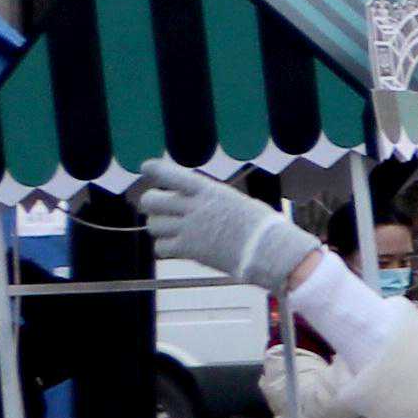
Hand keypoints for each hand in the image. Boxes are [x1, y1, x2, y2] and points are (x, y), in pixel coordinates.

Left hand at [133, 158, 329, 297]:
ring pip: (152, 224)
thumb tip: (189, 198)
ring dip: (159, 226)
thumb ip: (208, 198)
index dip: (154, 169)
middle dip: (152, 203)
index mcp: (208, 190)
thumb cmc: (260, 224)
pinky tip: (178, 247)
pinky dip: (166, 247)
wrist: (270, 249)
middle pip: (151, 201)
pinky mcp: (189, 250)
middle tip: (161, 209)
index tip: (147, 167)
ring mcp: (189, 229)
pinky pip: (161, 247)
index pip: (170, 174)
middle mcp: (194, 207)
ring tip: (173, 229)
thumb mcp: (234, 200)